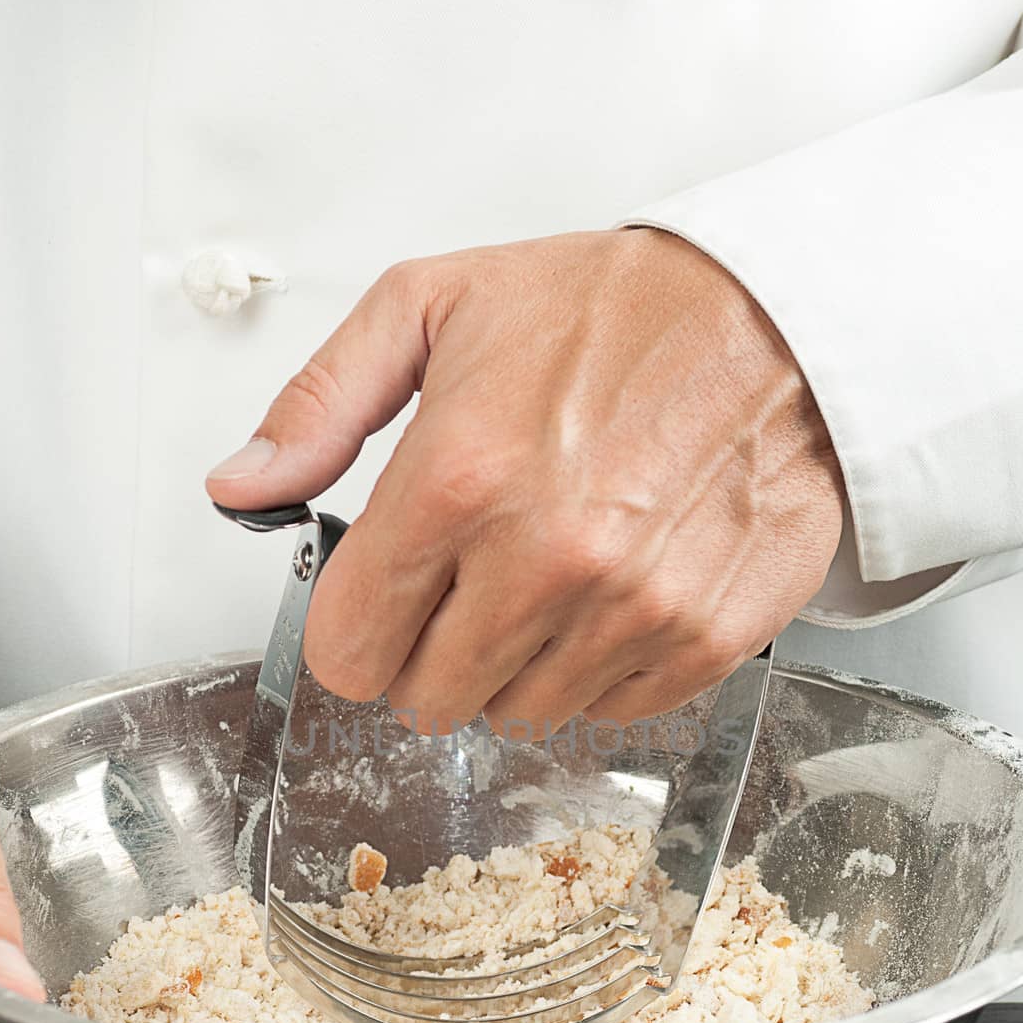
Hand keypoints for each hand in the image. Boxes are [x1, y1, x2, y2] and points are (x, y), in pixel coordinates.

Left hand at [207, 229, 843, 735]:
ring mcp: (631, 608)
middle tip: (469, 582)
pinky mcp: (704, 637)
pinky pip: (611, 712)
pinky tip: (613, 594)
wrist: (780, 316)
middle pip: (428, 699)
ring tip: (551, 578)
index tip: (378, 605)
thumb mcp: (433, 307)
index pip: (351, 648)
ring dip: (518, 664)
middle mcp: (545, 559)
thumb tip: (242, 486)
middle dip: (431, 651)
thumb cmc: (611, 309)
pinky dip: (600, 669)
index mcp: (460, 479)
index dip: (354, 632)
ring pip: (519, 715)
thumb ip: (320, 405)